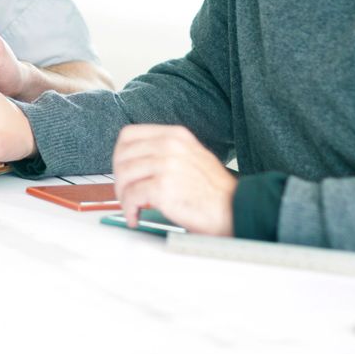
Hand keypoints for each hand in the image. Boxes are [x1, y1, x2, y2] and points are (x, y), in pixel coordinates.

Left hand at [112, 124, 235, 235]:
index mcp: (175, 136)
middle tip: (125, 193)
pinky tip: (135, 218)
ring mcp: (166, 165)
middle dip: (119, 178)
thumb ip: (166, 152)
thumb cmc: (215, 190)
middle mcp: (169, 146)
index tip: (122, 170)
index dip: (120, 155)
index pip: (129, 135)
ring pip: (124, 176)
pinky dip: (129, 209)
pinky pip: (132, 196)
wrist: (236, 209)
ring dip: (123, 196)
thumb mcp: (192, 155)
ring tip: (131, 208)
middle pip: (122, 156)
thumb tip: (137, 161)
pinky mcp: (163, 188)